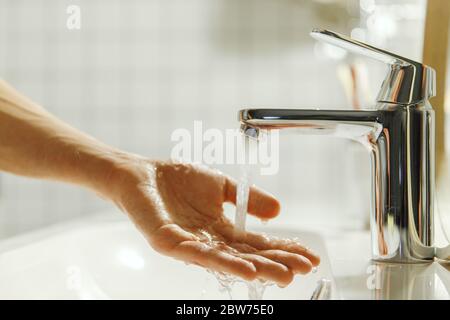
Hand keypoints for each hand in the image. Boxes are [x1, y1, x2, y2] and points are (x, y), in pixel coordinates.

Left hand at [103, 156, 319, 286]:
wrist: (143, 173)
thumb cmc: (178, 180)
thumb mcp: (221, 186)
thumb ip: (248, 199)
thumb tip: (279, 211)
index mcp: (222, 228)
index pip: (256, 242)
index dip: (281, 249)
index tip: (308, 255)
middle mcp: (209, 241)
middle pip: (247, 256)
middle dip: (276, 263)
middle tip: (304, 271)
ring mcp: (190, 245)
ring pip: (227, 260)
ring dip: (256, 268)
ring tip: (282, 276)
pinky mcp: (169, 243)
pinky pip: (197, 254)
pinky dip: (223, 262)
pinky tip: (245, 269)